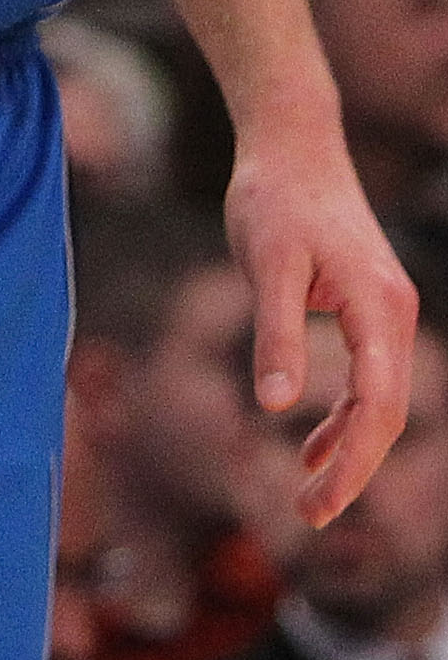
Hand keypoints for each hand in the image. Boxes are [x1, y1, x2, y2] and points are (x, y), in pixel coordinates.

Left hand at [226, 122, 416, 525]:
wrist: (292, 141)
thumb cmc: (275, 196)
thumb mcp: (267, 264)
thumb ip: (276, 333)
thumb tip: (276, 407)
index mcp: (377, 306)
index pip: (376, 406)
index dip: (353, 461)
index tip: (320, 505)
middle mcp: (393, 312)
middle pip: (384, 413)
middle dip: (352, 469)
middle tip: (308, 518)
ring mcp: (383, 310)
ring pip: (377, 400)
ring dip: (347, 448)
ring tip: (309, 497)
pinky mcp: (364, 305)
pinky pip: (364, 377)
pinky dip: (341, 415)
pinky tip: (309, 446)